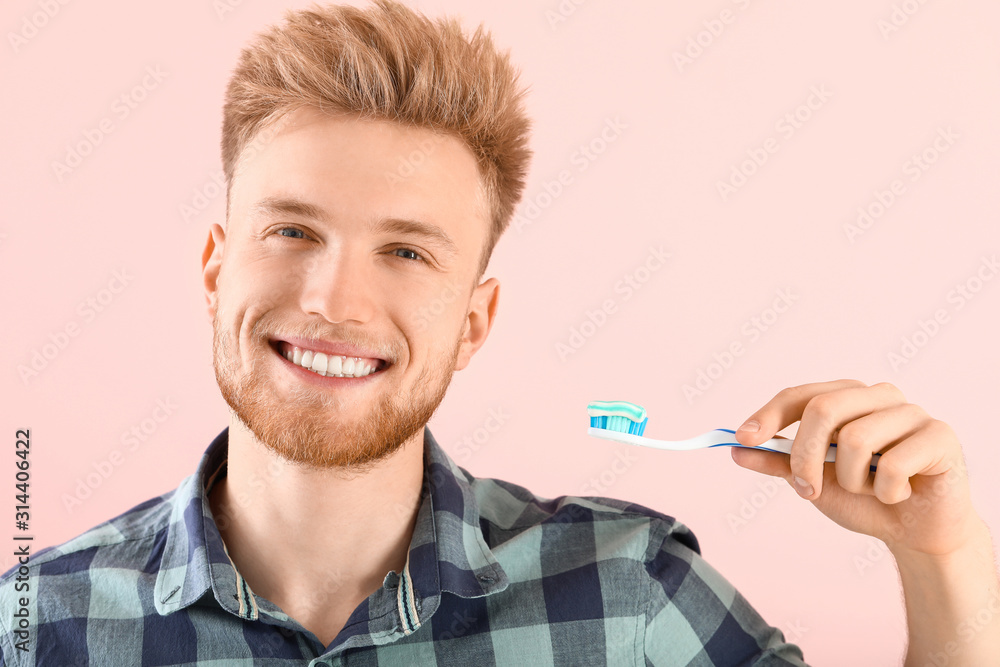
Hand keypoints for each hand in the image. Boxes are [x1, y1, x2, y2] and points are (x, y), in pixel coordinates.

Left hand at [730, 379, 982, 557]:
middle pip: (823, 409)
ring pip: (857, 439)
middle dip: (805, 456)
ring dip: (852, 480)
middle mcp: (878, 396)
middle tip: (807, 490)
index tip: (743, 438)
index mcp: (846, 398)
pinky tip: (898, 494)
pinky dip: (886, 492)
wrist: (915, 532)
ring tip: (868, 490)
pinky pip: (895, 464)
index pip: (799, 395)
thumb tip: (736, 449)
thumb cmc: (865, 498)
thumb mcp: (812, 482)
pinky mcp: (940, 436)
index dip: (769, 415)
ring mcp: (911, 413)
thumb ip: (778, 463)